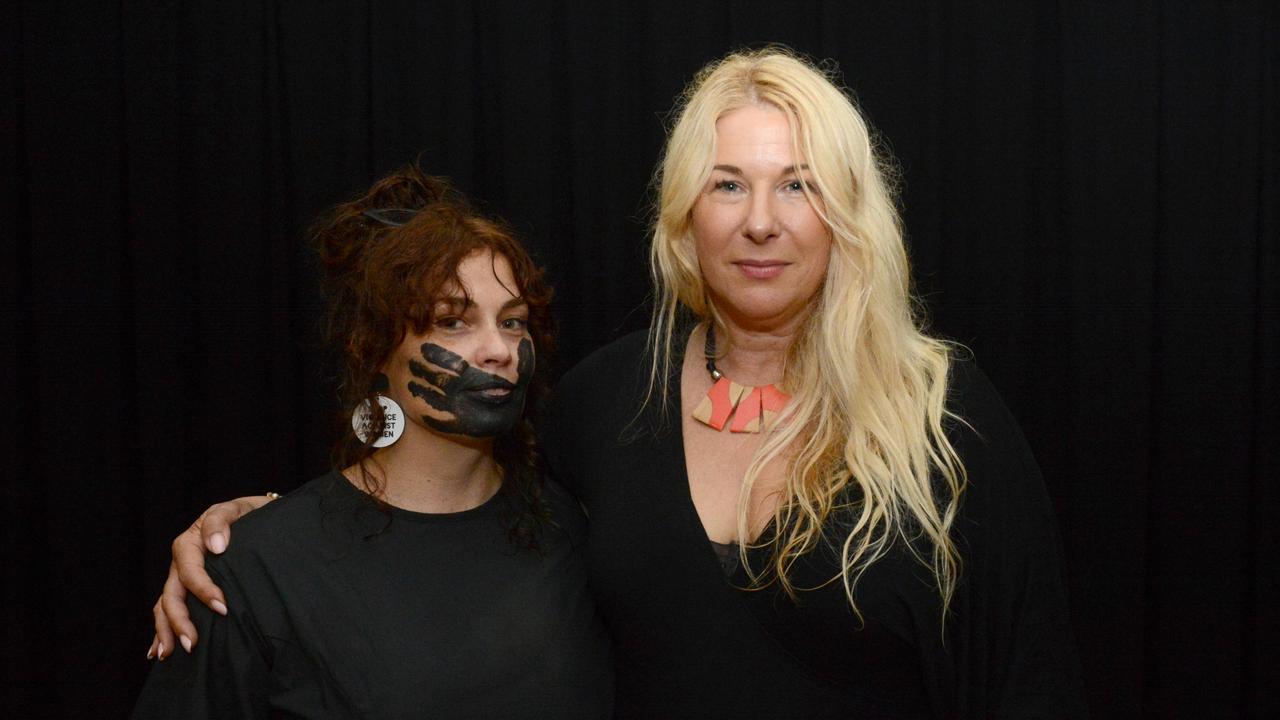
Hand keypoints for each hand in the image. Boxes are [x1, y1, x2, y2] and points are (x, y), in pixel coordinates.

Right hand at [147, 495, 273, 658]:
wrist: (254, 516)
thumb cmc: (247, 514)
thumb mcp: (237, 509)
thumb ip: (221, 521)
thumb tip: (215, 547)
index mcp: (189, 542)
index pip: (190, 571)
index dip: (203, 591)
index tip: (222, 608)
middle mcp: (181, 562)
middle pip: (172, 593)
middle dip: (178, 621)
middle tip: (191, 644)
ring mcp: (180, 576)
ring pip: (165, 605)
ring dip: (165, 630)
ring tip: (167, 655)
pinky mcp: (186, 587)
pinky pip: (168, 609)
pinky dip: (161, 630)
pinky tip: (157, 650)